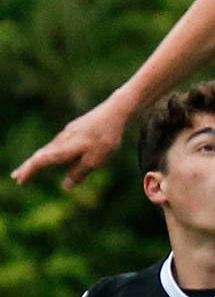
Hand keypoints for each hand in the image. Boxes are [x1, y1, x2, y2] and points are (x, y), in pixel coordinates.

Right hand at [11, 99, 130, 188]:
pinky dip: (50, 151)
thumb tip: (66, 186)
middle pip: (41, 155)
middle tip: (16, 177)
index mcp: (64, 149)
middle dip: (29, 166)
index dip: (30, 171)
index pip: (41, 161)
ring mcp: (69, 132)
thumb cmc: (106, 137)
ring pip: (49, 148)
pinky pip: (58, 142)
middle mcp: (62, 140)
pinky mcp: (76, 128)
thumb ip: (80, 173)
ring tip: (30, 167)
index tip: (20, 180)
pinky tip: (51, 153)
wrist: (116, 111)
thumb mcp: (96, 160)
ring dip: (38, 159)